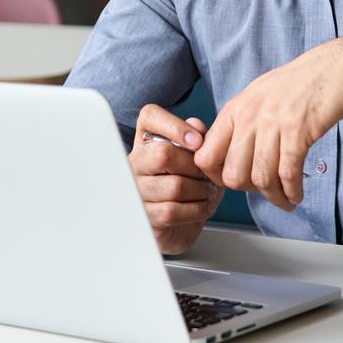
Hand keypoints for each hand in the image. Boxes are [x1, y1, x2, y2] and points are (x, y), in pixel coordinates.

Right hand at [130, 104, 223, 254]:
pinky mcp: (144, 215)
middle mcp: (136, 161)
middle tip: (205, 174)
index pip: (150, 116)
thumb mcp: (197, 159)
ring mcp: (136, 189)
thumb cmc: (188, 185)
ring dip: (200, 191)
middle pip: (163, 153)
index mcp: (147, 140)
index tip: (197, 141)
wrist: (179, 226)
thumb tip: (196, 126)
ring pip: (174, 186)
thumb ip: (198, 138)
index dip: (175, 125)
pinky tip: (200, 207)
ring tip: (206, 192)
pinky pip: (172, 211)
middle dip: (195, 166)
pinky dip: (195, 210)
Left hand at [194, 36, 342, 210]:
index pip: (206, 156)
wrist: (336, 67)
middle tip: (264, 191)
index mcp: (235, 109)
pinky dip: (292, 191)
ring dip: (274, 197)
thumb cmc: (298, 85)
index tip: (235, 183)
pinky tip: (297, 194)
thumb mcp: (258, 98)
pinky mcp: (298, 130)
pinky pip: (288, 173)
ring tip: (285, 200)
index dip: (217, 177)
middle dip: (248, 191)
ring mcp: (273, 122)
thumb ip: (240, 124)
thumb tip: (226, 158)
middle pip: (233, 175)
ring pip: (262, 178)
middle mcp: (249, 115)